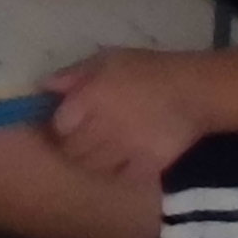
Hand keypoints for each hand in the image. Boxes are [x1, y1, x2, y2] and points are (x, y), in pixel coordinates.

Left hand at [40, 49, 212, 184]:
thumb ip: (75, 74)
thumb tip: (44, 86)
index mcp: (91, 97)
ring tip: (99, 154)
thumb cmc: (147, 69)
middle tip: (79, 143)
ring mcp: (125, 149)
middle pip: (73, 151)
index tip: (63, 128)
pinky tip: (120, 164)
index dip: (58, 129)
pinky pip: (121, 178)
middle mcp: (104, 125)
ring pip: (94, 167)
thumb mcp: (108, 59)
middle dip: (72, 148)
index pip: (59, 126)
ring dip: (92, 162)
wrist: (192, 90)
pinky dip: (117, 174)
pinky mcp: (147, 165)